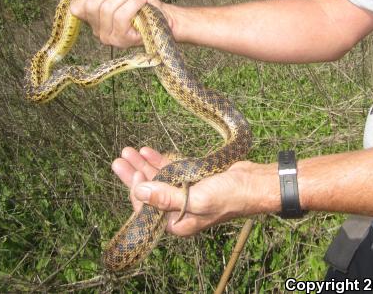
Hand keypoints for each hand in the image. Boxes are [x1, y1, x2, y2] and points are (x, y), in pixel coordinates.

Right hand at [69, 0, 172, 48]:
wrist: (162, 14)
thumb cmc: (139, 0)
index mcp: (92, 19)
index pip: (76, 6)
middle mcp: (97, 31)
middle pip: (93, 5)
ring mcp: (109, 38)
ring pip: (107, 9)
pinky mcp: (122, 40)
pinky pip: (121, 17)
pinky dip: (133, 4)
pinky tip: (141, 2)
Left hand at [112, 147, 267, 235]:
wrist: (253, 182)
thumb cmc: (229, 195)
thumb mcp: (196, 198)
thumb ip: (166, 196)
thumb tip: (138, 192)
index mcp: (177, 222)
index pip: (147, 208)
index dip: (137, 190)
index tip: (134, 173)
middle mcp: (177, 210)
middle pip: (148, 191)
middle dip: (133, 174)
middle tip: (118, 158)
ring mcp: (184, 193)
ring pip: (158, 178)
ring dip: (144, 164)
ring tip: (128, 150)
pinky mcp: (191, 179)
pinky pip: (170, 170)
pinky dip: (160, 160)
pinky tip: (148, 151)